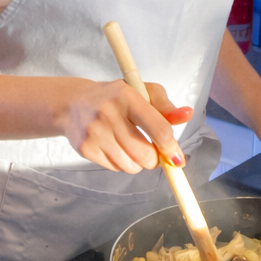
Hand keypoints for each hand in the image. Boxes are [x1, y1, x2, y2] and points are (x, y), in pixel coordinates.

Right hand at [58, 79, 192, 173]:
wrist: (72, 103)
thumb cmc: (115, 97)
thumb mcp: (141, 92)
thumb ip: (166, 106)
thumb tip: (187, 114)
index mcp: (127, 96)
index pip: (159, 129)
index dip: (171, 147)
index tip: (176, 157)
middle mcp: (109, 113)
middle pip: (146, 155)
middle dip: (154, 159)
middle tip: (152, 151)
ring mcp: (95, 132)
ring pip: (131, 165)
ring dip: (138, 163)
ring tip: (131, 147)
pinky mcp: (85, 148)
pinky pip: (115, 168)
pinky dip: (121, 164)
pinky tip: (115, 148)